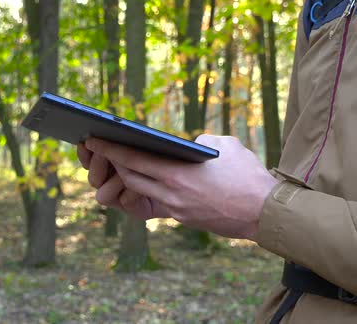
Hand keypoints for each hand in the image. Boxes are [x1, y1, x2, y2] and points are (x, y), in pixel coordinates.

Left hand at [79, 135, 278, 240]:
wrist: (265, 213)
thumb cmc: (247, 175)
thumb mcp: (224, 146)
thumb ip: (199, 142)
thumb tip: (187, 146)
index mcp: (176, 174)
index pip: (132, 159)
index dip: (109, 149)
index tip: (92, 140)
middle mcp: (170, 194)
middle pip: (129, 178)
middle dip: (113, 164)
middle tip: (103, 150)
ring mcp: (175, 209)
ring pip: (139, 192)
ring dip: (128, 178)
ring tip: (123, 163)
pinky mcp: (183, 218)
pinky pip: (156, 202)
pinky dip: (148, 190)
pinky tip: (149, 179)